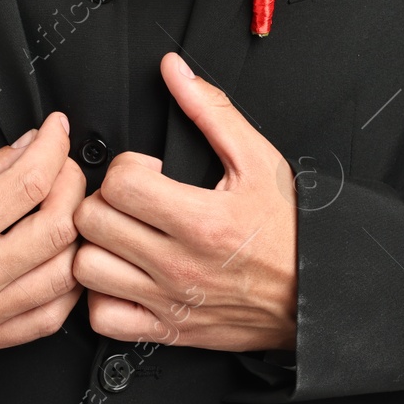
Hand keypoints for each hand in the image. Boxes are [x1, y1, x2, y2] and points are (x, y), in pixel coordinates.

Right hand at [0, 112, 84, 362]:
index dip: (54, 148)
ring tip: (66, 209)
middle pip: (59, 225)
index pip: (28, 183)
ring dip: (78, 233)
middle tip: (63, 167)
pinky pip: (53, 316)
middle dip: (73, 184)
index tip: (57, 131)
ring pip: (66, 272)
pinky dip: (70, 284)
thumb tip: (24, 149)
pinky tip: (62, 259)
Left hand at [73, 54, 297, 351]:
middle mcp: (179, 264)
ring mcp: (169, 300)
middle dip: (104, 201)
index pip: (120, 184)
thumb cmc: (289, 230)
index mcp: (200, 219)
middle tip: (129, 200)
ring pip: (87, 270)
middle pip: (93, 223)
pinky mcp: (167, 330)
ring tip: (120, 235)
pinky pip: (103, 318)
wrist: (316, 292)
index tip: (147, 172)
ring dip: (96, 247)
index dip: (127, 168)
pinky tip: (122, 275)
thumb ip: (210, 111)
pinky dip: (102, 297)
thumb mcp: (258, 160)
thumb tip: (175, 72)